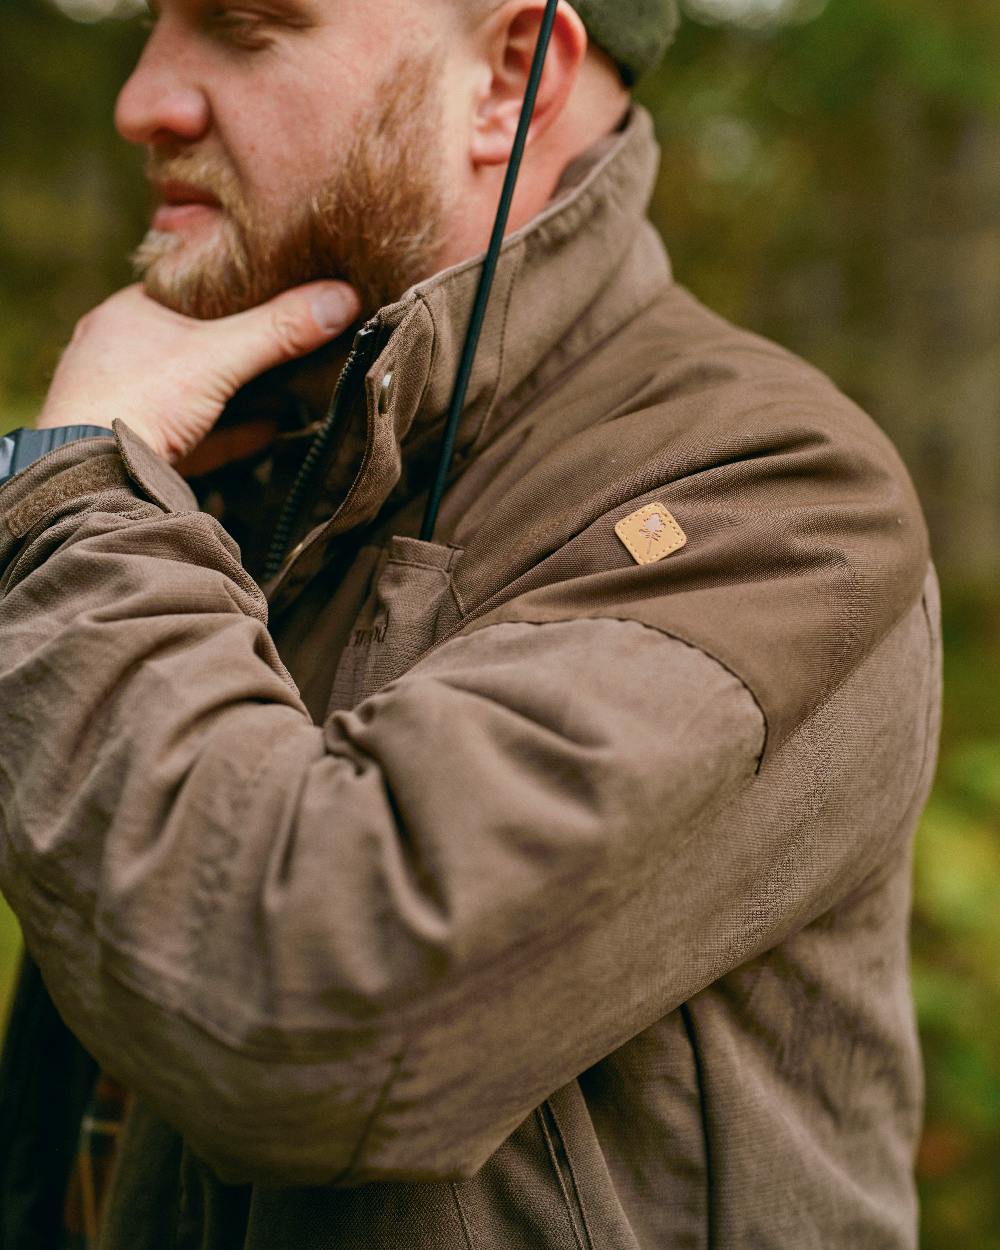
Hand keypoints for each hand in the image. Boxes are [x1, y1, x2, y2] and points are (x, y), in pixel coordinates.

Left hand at [37, 282, 360, 464]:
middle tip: (290, 336)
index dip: (232, 287)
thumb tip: (343, 298)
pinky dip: (234, 432)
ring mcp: (129, 403)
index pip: (187, 288)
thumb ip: (280, 330)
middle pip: (195, 341)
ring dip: (240, 391)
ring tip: (289, 383)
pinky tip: (271, 430)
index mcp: (128, 313)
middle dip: (241, 344)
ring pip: (195, 391)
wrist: (96, 473)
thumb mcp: (219, 355)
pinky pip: (198, 436)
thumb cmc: (141, 396)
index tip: (275, 285)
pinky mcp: (142, 449)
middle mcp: (122, 354)